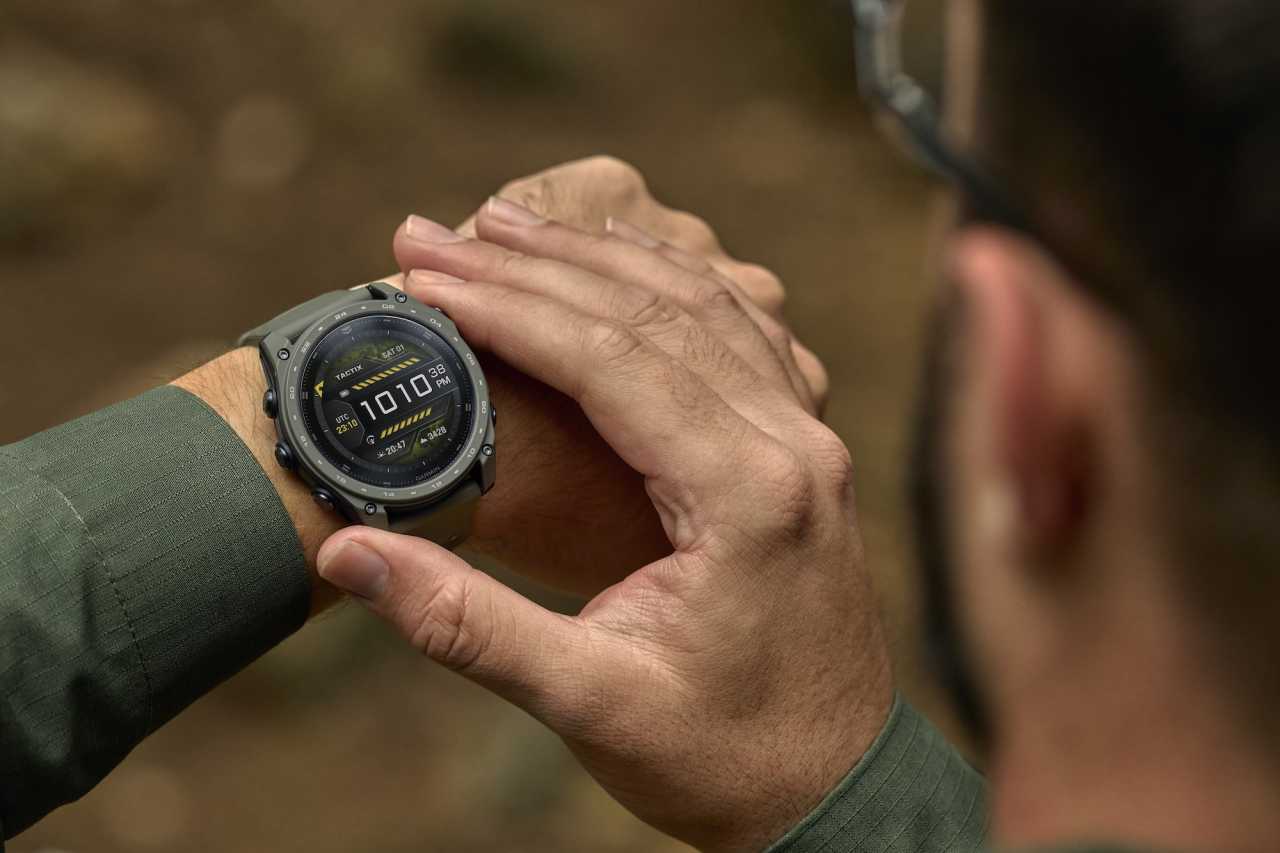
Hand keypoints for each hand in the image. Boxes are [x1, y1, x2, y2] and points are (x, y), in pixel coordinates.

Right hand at [320, 200, 891, 851]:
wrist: (830, 788)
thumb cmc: (719, 759)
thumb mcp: (588, 704)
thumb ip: (467, 626)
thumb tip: (346, 555)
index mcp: (748, 495)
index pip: (613, 360)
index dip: (507, 310)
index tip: (422, 278)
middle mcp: (792, 446)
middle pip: (654, 312)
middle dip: (533, 265)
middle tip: (432, 234)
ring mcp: (807, 440)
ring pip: (701, 306)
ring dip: (598, 258)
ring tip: (504, 227)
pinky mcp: (802, 450)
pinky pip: (735, 334)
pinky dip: (664, 285)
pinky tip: (614, 262)